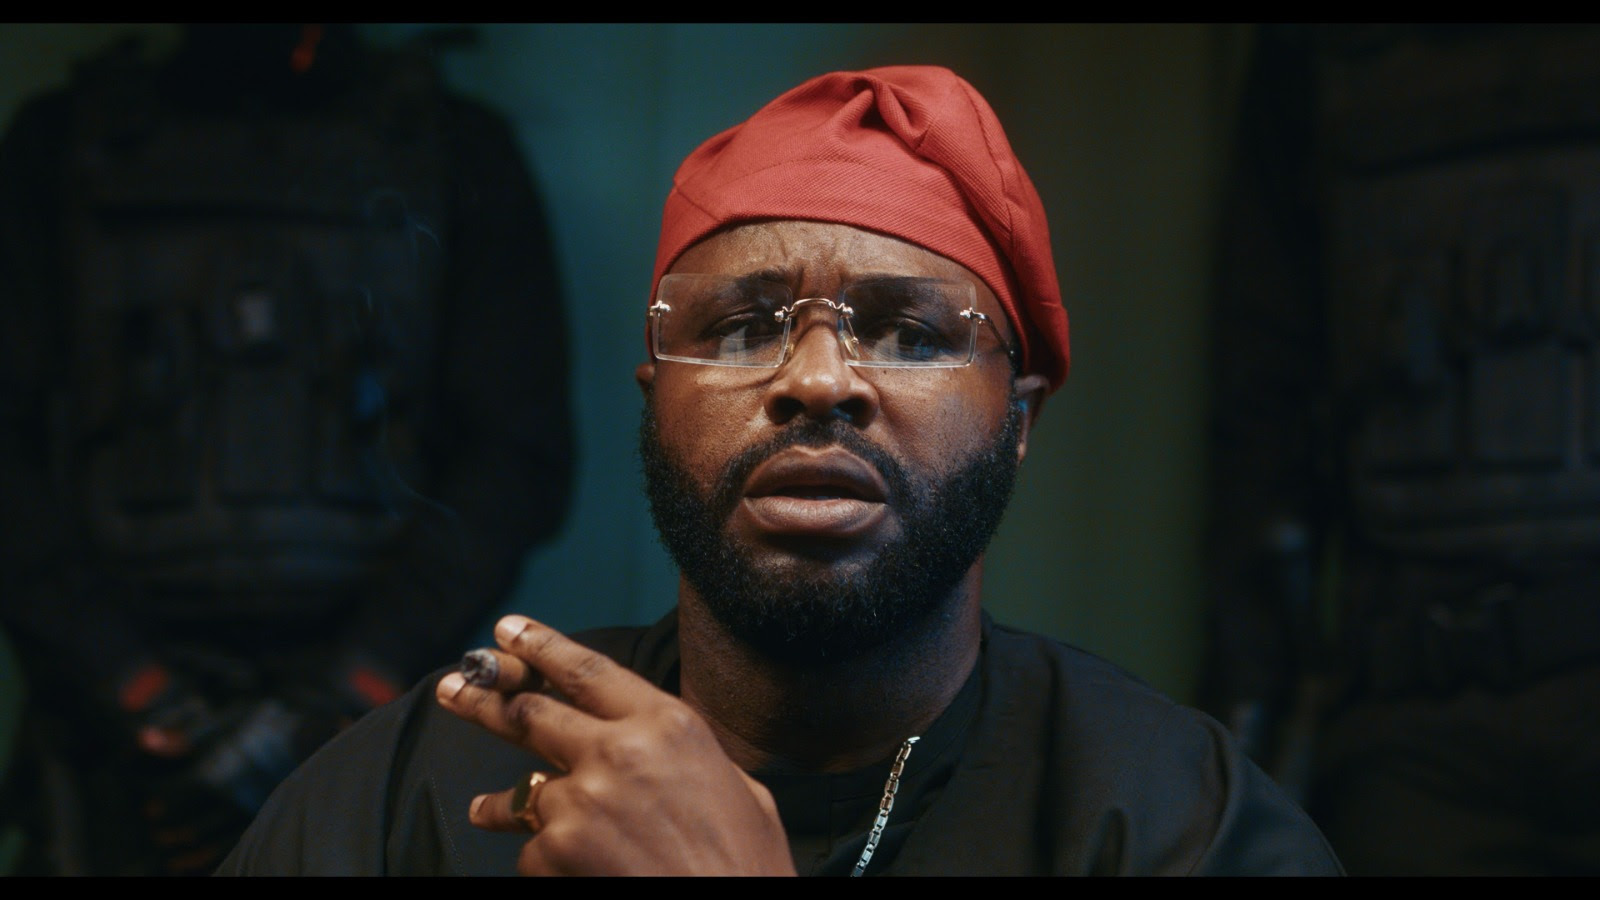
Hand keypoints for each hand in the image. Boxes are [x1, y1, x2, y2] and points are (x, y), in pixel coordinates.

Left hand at [436, 615, 796, 875]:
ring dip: (503, 805)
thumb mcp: (736, 786)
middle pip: (531, 711)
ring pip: (524, 790)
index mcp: (666, 725)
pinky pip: (534, 848)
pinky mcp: (556, 850)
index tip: (508, 631)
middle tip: (454, 687)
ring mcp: (581, 801)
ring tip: (481, 809)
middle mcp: (617, 751)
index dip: (542, 646)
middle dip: (485, 697)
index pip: (588, 671)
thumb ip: (683, 757)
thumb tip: (657, 749)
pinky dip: (547, 862)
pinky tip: (567, 873)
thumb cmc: (744, 863)